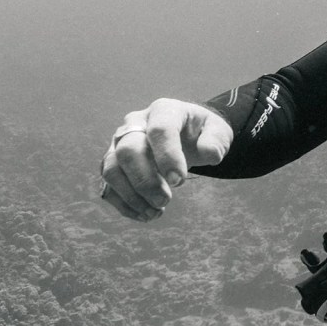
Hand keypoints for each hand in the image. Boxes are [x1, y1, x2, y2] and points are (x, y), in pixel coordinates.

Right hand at [99, 97, 231, 220]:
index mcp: (163, 111)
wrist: (185, 134)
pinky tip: (145, 214)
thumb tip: (209, 154)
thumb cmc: (201, 133)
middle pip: (128, 151)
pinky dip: (124, 204)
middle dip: (145, 181)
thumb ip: (217, 140)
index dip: (168, 157)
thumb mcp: (218, 131)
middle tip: (165, 200)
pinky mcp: (114, 164)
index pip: (159, 130)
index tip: (180, 181)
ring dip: (131, 196)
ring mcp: (119, 143)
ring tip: (155, 212)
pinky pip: (108, 186)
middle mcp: (135, 124)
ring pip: (110, 169)